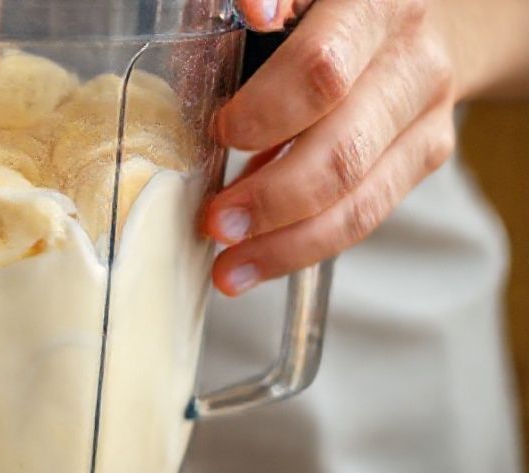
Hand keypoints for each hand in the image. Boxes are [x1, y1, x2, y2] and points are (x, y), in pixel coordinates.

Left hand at [204, 0, 457, 295]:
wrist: (433, 14)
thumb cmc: (340, 6)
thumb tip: (251, 8)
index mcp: (374, 8)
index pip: (322, 70)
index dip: (267, 110)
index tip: (222, 133)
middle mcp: (410, 64)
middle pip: (343, 149)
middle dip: (271, 197)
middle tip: (216, 222)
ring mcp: (424, 118)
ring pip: (360, 198)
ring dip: (287, 242)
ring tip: (230, 267)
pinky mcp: (423, 158)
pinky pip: (365, 215)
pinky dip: (305, 246)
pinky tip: (258, 260)